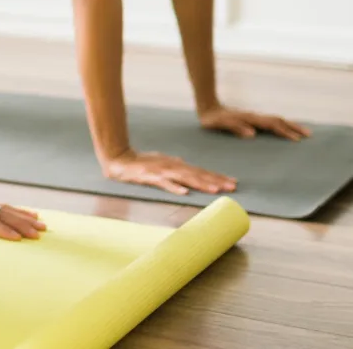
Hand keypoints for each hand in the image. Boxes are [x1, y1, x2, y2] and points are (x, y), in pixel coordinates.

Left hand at [0, 183, 47, 240]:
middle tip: (39, 234)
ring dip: (25, 218)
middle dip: (21, 225)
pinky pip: (5, 208)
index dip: (1, 230)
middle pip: (2, 216)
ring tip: (43, 226)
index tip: (17, 238)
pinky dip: (20, 212)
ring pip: (7, 211)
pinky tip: (33, 215)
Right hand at [103, 149, 236, 195]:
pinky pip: (165, 183)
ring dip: (201, 184)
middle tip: (232, 187)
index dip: (217, 176)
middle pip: (198, 175)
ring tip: (215, 190)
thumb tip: (188, 165)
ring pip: (186, 178)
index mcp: (177, 164)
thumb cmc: (141, 162)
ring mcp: (162, 171)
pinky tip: (184, 192)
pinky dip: (174, 187)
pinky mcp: (151, 177)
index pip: (201, 171)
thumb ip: (175, 165)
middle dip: (216, 181)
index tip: (233, 182)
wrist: (120, 159)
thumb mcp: (162, 161)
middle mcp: (173, 166)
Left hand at [199, 104, 311, 140]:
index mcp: (250, 119)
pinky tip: (286, 130)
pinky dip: (282, 125)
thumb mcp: (220, 124)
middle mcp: (255, 117)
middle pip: (279, 120)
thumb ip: (235, 128)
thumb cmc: (212, 119)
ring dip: (290, 125)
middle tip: (309, 135)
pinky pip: (271, 122)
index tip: (296, 140)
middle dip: (294, 127)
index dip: (284, 132)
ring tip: (304, 132)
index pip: (272, 125)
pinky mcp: (253, 120)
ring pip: (277, 120)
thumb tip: (252, 134)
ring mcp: (255, 117)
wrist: (207, 106)